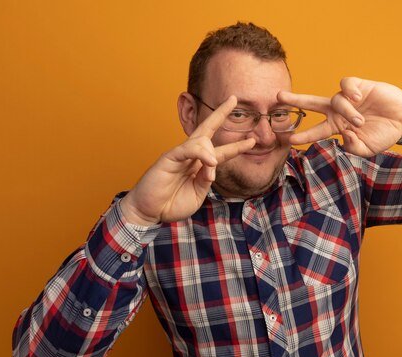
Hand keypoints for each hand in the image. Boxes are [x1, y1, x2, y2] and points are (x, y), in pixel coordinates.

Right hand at [120, 96, 255, 225]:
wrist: (149, 212)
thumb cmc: (171, 204)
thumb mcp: (197, 195)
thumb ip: (206, 180)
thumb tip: (213, 165)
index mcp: (200, 166)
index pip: (221, 151)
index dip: (237, 146)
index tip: (252, 140)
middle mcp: (191, 156)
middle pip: (208, 130)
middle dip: (221, 114)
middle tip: (234, 99)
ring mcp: (179, 155)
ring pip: (201, 140)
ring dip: (211, 152)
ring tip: (212, 165)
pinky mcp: (169, 157)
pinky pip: (188, 149)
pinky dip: (201, 153)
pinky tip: (209, 161)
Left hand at [278, 77, 401, 156]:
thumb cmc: (383, 135)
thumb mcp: (367, 149)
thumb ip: (352, 147)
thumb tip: (342, 136)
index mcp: (337, 126)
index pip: (315, 131)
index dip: (303, 136)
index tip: (288, 140)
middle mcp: (338, 111)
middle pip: (311, 104)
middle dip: (295, 100)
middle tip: (278, 97)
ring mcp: (348, 98)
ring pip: (335, 100)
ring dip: (346, 112)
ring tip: (360, 121)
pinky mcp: (359, 86)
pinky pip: (346, 85)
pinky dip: (349, 92)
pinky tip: (358, 98)